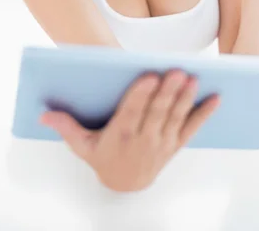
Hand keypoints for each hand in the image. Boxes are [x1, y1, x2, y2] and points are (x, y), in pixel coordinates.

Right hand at [39, 70, 219, 192]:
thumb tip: (44, 113)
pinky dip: (204, 114)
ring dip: (185, 98)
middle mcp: (143, 140)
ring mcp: (162, 143)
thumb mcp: (82, 146)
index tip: (148, 75)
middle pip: (157, 113)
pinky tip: (215, 99)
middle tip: (176, 71)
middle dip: (167, 92)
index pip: (131, 112)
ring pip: (175, 118)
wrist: (125, 187)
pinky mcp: (175, 145)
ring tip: (193, 79)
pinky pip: (192, 128)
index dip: (141, 94)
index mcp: (120, 135)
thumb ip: (65, 127)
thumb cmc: (103, 160)